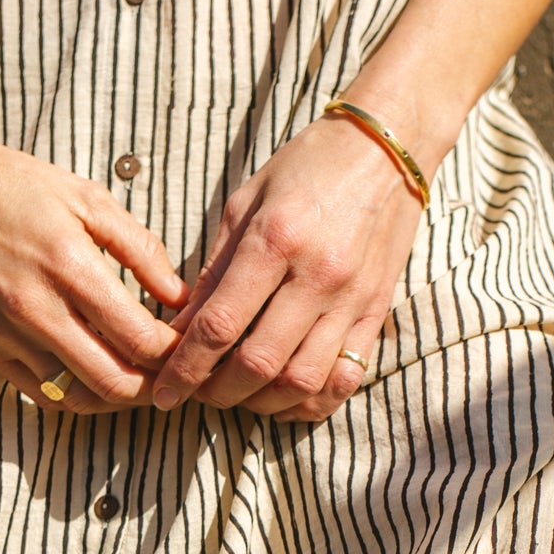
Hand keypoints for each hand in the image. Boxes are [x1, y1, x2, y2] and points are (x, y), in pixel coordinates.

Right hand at [0, 113, 187, 406]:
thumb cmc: (11, 185)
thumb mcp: (86, 197)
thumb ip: (139, 249)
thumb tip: (181, 296)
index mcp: (69, 267)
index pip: (142, 340)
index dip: (177, 352)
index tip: (191, 344)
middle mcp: (36, 310)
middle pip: (116, 384)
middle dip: (156, 386)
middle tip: (174, 372)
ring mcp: (6, 335)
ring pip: (80, 398)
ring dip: (117, 395)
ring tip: (140, 376)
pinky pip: (42, 393)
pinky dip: (76, 393)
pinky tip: (95, 372)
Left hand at [140, 113, 426, 420]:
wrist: (387, 150)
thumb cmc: (307, 167)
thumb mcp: (246, 202)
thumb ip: (215, 270)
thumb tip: (181, 330)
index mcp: (276, 239)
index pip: (220, 324)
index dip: (186, 368)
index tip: (166, 390)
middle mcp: (318, 275)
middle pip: (259, 364)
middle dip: (218, 392)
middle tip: (198, 393)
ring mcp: (353, 298)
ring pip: (302, 382)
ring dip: (262, 403)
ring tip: (239, 395)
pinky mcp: (377, 312)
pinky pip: (346, 378)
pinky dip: (311, 401)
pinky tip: (286, 398)